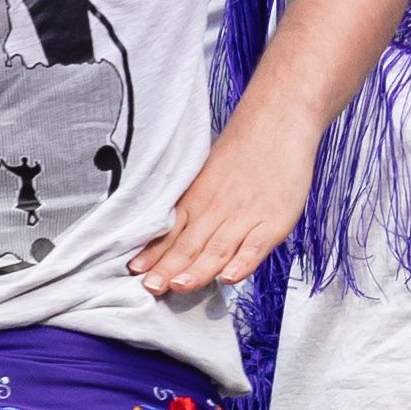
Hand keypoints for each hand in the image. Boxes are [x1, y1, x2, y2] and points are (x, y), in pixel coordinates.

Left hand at [138, 101, 324, 298]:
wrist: (276, 122)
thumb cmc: (242, 151)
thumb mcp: (207, 176)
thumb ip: (193, 206)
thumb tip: (171, 233)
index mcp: (197, 199)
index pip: (170, 232)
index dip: (153, 254)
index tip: (134, 272)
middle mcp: (217, 210)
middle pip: (189, 245)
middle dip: (168, 269)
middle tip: (149, 288)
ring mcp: (246, 216)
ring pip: (217, 249)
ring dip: (197, 270)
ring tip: (179, 287)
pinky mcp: (274, 221)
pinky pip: (255, 247)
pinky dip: (242, 263)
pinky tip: (228, 278)